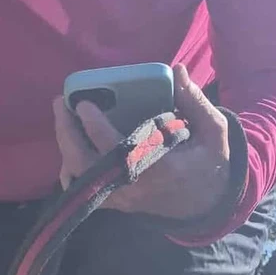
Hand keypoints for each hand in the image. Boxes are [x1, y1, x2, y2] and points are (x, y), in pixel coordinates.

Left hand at [52, 64, 233, 222]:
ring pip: (79, 177)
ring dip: (66, 147)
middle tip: (61, 103)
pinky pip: (82, 187)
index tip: (85, 103)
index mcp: (158, 170)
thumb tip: (178, 70)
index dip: (95, 126)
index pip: (117, 149)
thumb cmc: (209, 163)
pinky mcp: (113, 202)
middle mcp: (131, 188)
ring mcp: (118, 198)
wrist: (204, 203)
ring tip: (64, 117)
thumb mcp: (214, 132)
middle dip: (67, 133)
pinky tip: (72, 143)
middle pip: (85, 165)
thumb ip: (195, 102)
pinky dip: (71, 166)